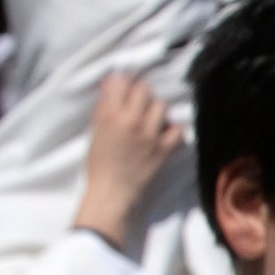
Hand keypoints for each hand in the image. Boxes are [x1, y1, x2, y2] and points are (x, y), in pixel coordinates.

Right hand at [73, 71, 179, 253]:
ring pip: (161, 105)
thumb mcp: (96, 131)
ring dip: (156, 110)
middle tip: (138, 104)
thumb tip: (112, 85)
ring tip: (151, 120)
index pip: (120, 81)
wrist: (113, 193)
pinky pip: (178, 128)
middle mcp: (129, 120)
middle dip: (140, 94)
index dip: (123, 83)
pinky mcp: (164, 148)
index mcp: (108, 115)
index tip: (124, 88)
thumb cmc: (99, 163)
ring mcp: (149, 133)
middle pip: (143, 89)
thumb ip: (105, 108)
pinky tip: (165, 133)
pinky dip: (173, 129)